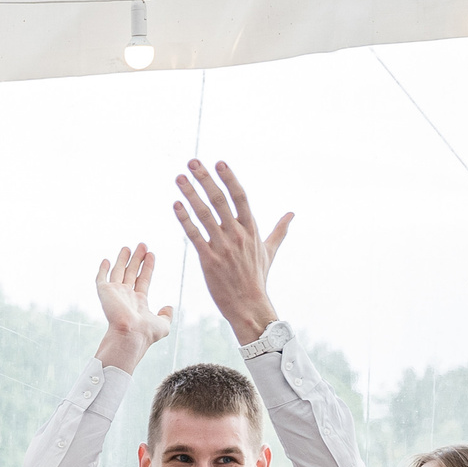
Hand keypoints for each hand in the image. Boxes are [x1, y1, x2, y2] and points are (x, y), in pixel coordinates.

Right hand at [91, 242, 167, 371]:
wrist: (130, 335)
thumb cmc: (146, 333)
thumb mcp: (163, 325)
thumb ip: (166, 315)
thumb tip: (168, 307)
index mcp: (138, 302)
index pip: (143, 280)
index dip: (147, 267)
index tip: (151, 254)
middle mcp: (126, 297)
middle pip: (131, 273)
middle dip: (137, 259)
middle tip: (142, 245)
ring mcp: (115, 294)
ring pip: (118, 272)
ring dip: (123, 259)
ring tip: (128, 246)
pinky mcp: (105, 293)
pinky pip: (101, 279)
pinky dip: (102, 270)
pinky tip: (106, 260)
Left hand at [171, 159, 289, 343]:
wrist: (249, 305)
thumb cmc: (257, 278)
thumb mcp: (270, 251)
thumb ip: (279, 230)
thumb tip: (292, 214)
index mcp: (251, 229)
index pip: (240, 197)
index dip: (229, 178)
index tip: (218, 162)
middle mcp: (238, 234)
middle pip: (220, 200)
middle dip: (205, 179)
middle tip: (193, 161)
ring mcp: (223, 247)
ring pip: (204, 214)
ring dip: (191, 194)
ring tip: (179, 177)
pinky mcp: (209, 260)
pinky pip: (194, 235)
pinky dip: (184, 219)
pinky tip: (175, 205)